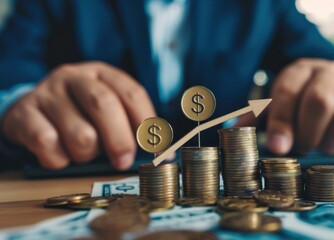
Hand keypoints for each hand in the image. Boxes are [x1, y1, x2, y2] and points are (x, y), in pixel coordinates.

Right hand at [2, 62, 155, 169]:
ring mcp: (47, 93)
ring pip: (80, 133)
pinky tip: (59, 155)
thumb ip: (130, 127)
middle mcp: (74, 77)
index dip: (147, 122)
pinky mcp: (23, 113)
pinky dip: (59, 159)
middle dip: (120, 140)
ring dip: (87, 154)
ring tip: (83, 152)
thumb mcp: (104, 113)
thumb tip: (162, 154)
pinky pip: (49, 144)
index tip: (154, 148)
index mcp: (101, 74)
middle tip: (123, 161)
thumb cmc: (78, 116)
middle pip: (104, 104)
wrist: (29, 112)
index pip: (132, 93)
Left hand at [266, 58, 333, 154]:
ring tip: (326, 146)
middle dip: (309, 132)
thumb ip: (260, 118)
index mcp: (301, 70)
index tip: (278, 147)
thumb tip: (233, 131)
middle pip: (320, 99)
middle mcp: (331, 70)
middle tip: (304, 147)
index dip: (281, 121)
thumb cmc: (307, 107)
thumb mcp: (282, 108)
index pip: (287, 91)